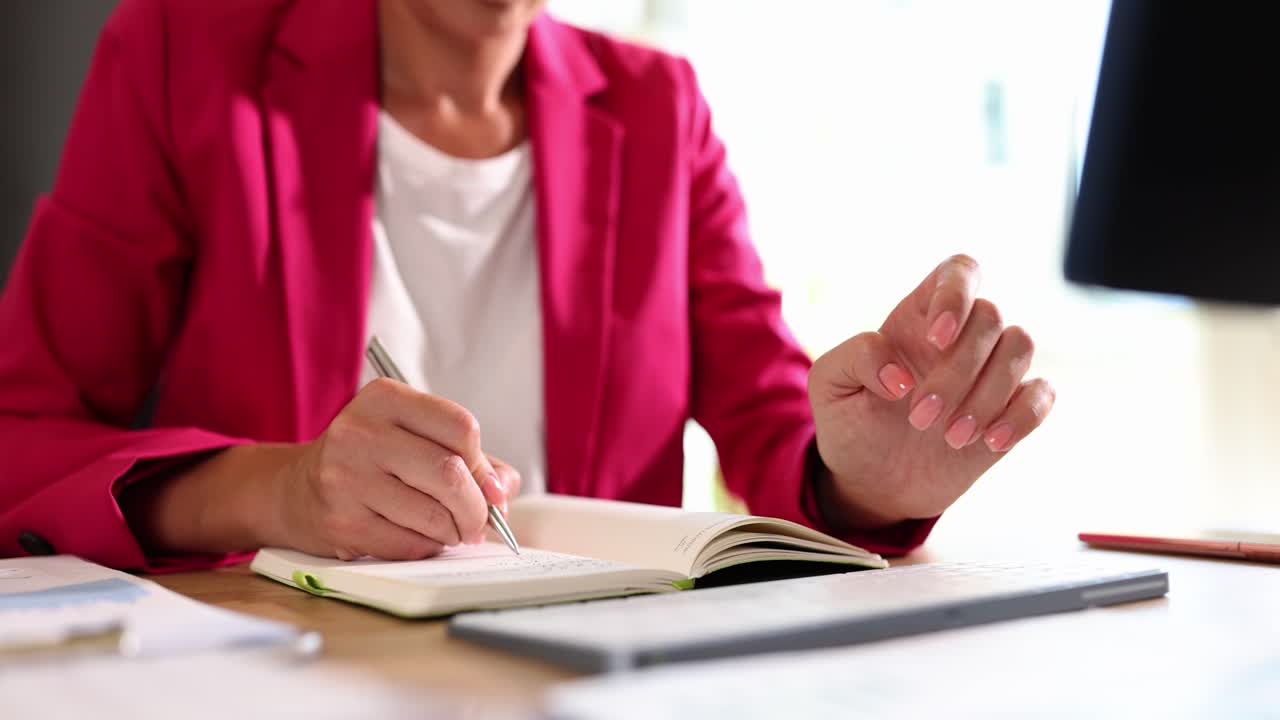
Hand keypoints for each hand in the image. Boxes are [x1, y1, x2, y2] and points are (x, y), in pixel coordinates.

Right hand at [271, 378, 516, 559]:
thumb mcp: (413, 437)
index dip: (482, 463)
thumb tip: (502, 489)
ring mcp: (346, 478)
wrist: (295, 488)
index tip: (487, 485)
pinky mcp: (341, 522)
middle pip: (451, 474)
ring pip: (435, 515)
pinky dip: (429, 546)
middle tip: (480, 521)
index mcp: (384, 399)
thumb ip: (468, 457)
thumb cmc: (371, 461)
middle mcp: (360, 433)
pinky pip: (411, 543)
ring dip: (455, 531)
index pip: (461, 427)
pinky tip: (420, 537)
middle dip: (477, 507)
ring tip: (451, 530)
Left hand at [808, 255, 1054, 527]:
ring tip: (950, 438)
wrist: (872, 482)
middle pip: (990, 316)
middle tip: (919, 419)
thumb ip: (857, 357)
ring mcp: (991, 371)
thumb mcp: (829, 385)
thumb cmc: (849, 423)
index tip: (935, 338)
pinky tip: (989, 443)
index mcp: (918, 316)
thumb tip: (902, 374)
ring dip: (988, 394)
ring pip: (1020, 347)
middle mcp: (962, 336)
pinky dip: (1022, 416)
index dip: (957, 294)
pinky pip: (1043, 393)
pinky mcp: (1012, 409)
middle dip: (958, 370)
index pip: (959, 272)